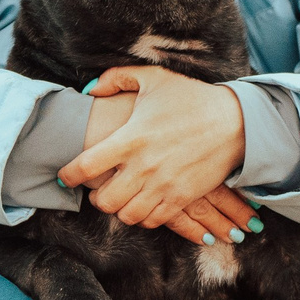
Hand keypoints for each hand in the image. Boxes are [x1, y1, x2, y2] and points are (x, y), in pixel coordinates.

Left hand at [63, 65, 254, 244]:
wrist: (235, 121)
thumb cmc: (191, 98)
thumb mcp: (153, 79)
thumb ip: (116, 78)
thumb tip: (89, 88)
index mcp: (131, 138)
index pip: (86, 166)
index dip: (68, 175)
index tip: (64, 177)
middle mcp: (144, 167)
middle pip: (103, 201)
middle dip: (95, 197)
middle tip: (97, 188)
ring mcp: (163, 186)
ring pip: (126, 216)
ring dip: (119, 209)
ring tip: (120, 197)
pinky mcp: (182, 198)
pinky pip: (152, 221)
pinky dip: (143, 216)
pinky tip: (142, 203)